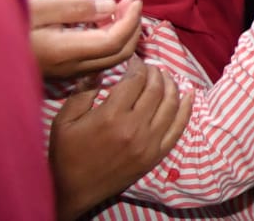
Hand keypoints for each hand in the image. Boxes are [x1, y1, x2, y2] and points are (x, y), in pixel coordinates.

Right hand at [30, 0, 143, 79]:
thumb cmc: (6, 24)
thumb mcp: (39, 9)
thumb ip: (75, 8)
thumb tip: (109, 6)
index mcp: (64, 52)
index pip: (113, 41)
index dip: (130, 21)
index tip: (134, 0)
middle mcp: (69, 68)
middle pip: (118, 55)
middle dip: (133, 28)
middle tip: (132, 3)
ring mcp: (67, 74)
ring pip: (111, 62)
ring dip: (125, 36)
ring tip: (124, 10)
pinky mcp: (64, 73)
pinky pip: (99, 62)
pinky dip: (113, 43)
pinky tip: (106, 25)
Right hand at [49, 59, 191, 220]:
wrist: (71, 192)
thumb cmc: (65, 154)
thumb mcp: (65, 120)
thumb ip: (83, 91)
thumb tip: (102, 67)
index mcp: (111, 115)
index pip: (136, 79)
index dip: (137, 65)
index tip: (134, 61)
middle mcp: (134, 128)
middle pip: (156, 88)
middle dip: (155, 72)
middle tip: (149, 67)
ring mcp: (148, 143)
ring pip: (170, 104)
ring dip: (171, 85)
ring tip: (164, 77)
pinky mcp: (155, 156)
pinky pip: (178, 128)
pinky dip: (186, 109)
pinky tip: (188, 94)